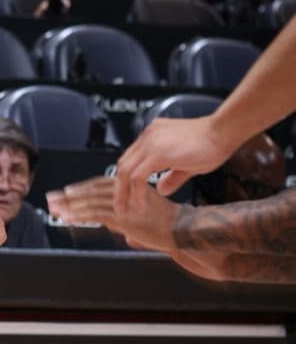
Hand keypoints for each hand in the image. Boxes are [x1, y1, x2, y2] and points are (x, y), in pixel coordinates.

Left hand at [47, 174, 176, 252]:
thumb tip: (113, 226)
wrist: (184, 228)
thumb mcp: (144, 212)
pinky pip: (96, 214)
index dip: (81, 187)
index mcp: (131, 185)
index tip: (66, 191)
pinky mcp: (124, 217)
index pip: (100, 183)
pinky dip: (80, 215)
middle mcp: (126, 190)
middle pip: (91, 190)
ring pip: (91, 201)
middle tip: (52, 198)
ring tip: (54, 209)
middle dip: (70, 195)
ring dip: (70, 205)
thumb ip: (125, 215)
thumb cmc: (169, 223)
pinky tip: (68, 218)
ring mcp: (124, 203)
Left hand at [114, 114, 229, 204]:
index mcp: (152, 135)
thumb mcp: (187, 164)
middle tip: (120, 208)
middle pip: (123, 165)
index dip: (126, 179)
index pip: (131, 159)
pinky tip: (141, 206)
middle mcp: (147, 136)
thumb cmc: (212, 145)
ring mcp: (150, 142)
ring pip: (126, 172)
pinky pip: (138, 177)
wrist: (224, 132)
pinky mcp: (157, 152)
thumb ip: (171, 176)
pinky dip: (136, 194)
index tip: (127, 196)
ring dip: (123, 194)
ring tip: (125, 211)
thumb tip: (160, 190)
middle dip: (119, 188)